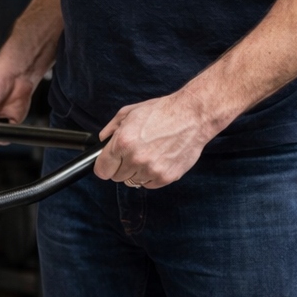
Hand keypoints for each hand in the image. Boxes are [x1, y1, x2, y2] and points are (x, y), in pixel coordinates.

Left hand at [94, 91, 217, 187]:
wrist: (195, 114)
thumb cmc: (163, 111)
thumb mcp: (131, 112)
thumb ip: (111, 129)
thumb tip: (101, 141)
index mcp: (123, 142)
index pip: (101, 170)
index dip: (105, 166)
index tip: (110, 163)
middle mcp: (135, 158)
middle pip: (116, 177)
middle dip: (122, 167)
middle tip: (135, 153)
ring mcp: (151, 169)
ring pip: (132, 182)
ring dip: (137, 171)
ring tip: (150, 154)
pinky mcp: (165, 177)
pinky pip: (149, 184)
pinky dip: (151, 175)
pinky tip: (159, 159)